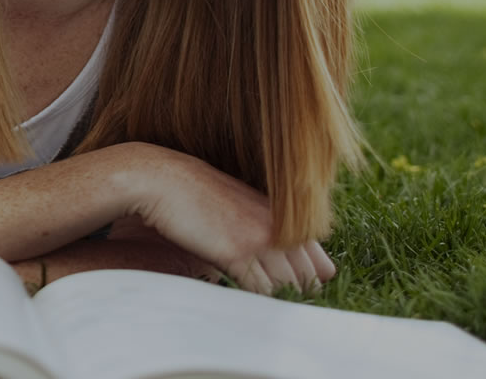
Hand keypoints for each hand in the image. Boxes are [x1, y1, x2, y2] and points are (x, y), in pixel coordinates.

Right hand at [109, 143, 335, 294]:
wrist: (162, 180)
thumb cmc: (198, 195)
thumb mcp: (243, 206)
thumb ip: (266, 229)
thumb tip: (280, 264)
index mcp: (287, 214)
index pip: (322, 266)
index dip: (309, 284)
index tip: (290, 292)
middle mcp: (280, 225)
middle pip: (309, 280)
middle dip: (295, 297)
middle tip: (274, 304)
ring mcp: (260, 238)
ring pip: (287, 288)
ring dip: (273, 301)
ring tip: (257, 304)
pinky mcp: (236, 252)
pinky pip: (259, 290)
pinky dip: (254, 301)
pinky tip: (240, 298)